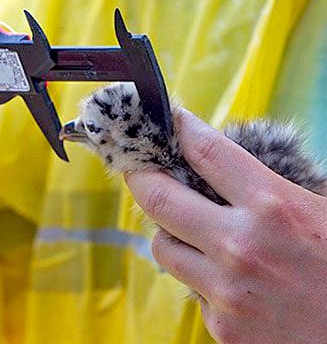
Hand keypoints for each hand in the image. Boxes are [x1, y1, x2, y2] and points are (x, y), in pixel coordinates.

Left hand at [126, 109, 326, 342]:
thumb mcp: (316, 210)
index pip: (206, 152)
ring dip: (167, 231)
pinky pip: (189, 286)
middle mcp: (241, 247)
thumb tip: (211, 164)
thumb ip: (264, 188)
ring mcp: (227, 290)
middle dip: (139, 175)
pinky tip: (225, 276)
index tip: (167, 120)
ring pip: (162, 246)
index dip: (179, 129)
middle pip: (159, 199)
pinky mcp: (222, 326)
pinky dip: (198, 274)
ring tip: (186, 228)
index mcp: (273, 207)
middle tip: (134, 166)